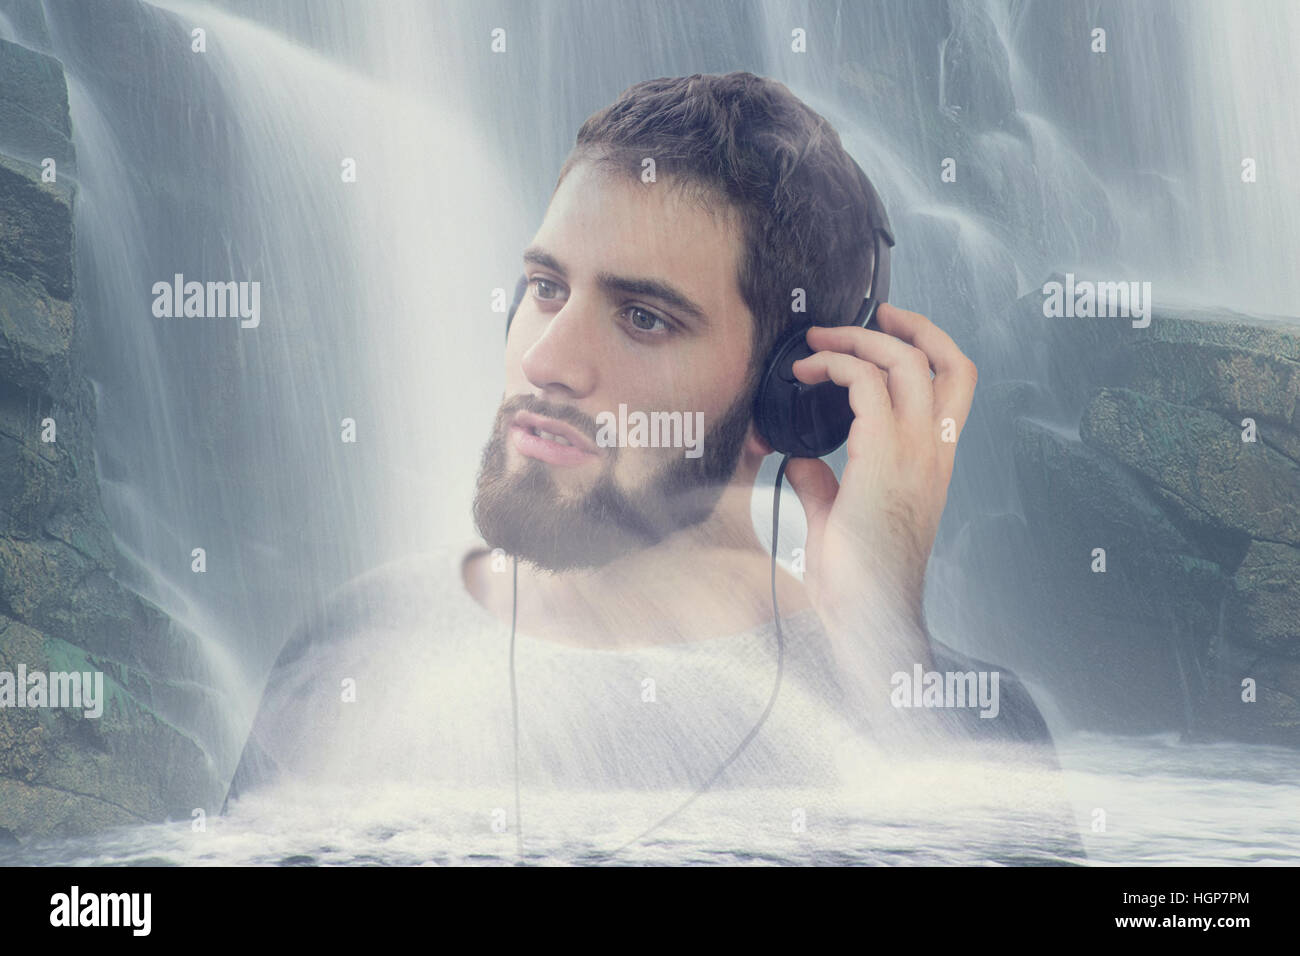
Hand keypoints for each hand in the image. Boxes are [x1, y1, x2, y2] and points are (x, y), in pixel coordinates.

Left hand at [784, 304, 976, 640]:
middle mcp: (934, 452)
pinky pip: (866, 385)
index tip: (888, 327)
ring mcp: (915, 454)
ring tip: (818, 342)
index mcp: (934, 463)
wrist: (868, 615)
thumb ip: (823, 486)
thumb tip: (801, 462)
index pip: (955, 384)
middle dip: (898, 327)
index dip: (929, 344)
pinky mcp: (883, 458)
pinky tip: (807, 373)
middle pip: (942, 361)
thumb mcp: (838, 521)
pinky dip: (835, 367)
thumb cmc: (859, 582)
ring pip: (905, 363)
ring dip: (859, 341)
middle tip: (847, 323)